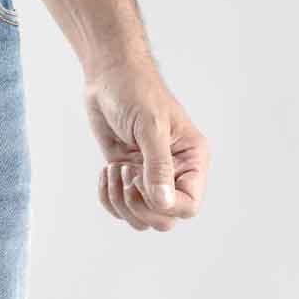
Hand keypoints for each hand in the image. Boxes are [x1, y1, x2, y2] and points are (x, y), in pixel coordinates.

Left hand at [84, 55, 208, 233]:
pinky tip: (106, 171)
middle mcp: (175, 174)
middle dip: (140, 207)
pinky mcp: (127, 178)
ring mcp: (149, 179)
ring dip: (120, 202)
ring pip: (141, 219)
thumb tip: (164, 202)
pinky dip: (108, 197)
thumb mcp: (150, 126)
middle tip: (127, 176)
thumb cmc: (136, 91)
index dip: (165, 206)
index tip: (142, 182)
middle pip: (164, 220)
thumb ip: (158, 166)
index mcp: (192, 161)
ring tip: (115, 170)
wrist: (109, 78)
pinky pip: (119, 209)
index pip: (189, 207)